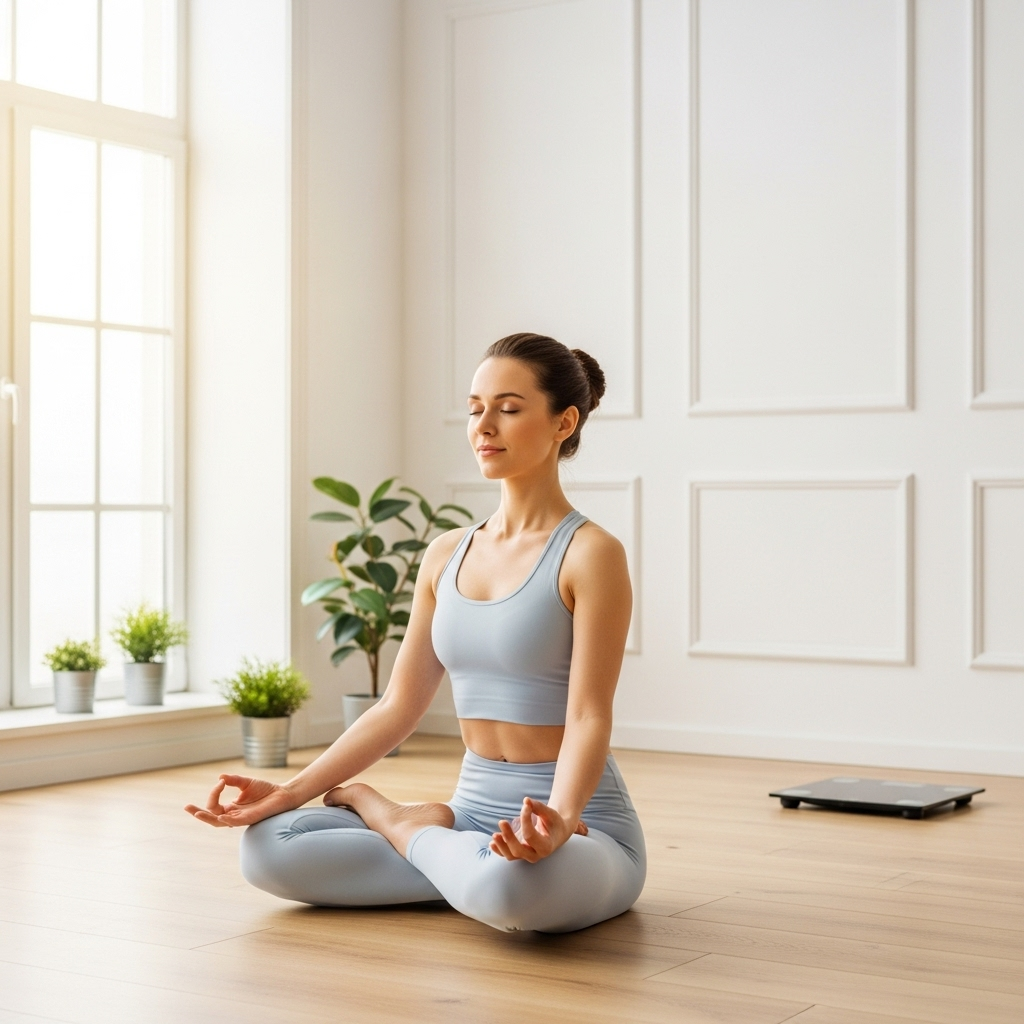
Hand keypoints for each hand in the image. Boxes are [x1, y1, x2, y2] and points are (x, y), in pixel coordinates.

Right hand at [184, 774, 298, 827]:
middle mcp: (233, 815)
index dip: (214, 793)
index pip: (214, 805)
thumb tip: (220, 777)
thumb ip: (233, 781)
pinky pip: (236, 822)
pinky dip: (227, 820)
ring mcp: (241, 818)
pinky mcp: (250, 819)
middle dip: (198, 813)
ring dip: (208, 817)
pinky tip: (220, 816)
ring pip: (220, 822)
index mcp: (231, 807)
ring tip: (197, 813)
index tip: (220, 782)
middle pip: (211, 817)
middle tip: (186, 807)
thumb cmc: (265, 790)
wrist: (282, 794)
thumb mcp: (246, 783)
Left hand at [489, 797, 587, 862]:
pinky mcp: (519, 853)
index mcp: (546, 846)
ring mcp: (526, 855)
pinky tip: (492, 843)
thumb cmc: (553, 823)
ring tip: (494, 835)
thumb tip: (526, 800)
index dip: (525, 819)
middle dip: (509, 837)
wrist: (556, 833)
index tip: (526, 805)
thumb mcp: (550, 814)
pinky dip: (499, 850)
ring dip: (501, 845)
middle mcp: (535, 855)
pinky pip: (507, 855)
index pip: (530, 835)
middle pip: (518, 850)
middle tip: (502, 821)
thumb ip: (538, 807)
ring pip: (511, 855)